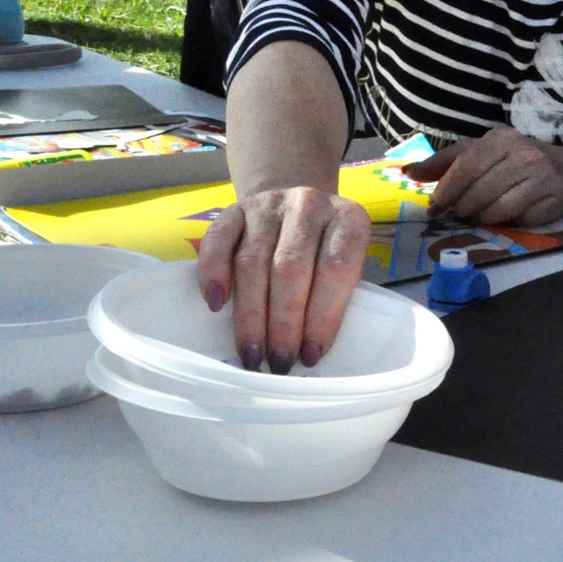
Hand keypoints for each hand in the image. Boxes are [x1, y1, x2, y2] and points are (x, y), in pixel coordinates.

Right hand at [195, 186, 371, 372]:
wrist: (296, 200)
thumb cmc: (326, 246)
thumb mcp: (347, 261)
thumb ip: (336, 294)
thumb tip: (311, 351)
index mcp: (348, 219)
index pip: (337, 268)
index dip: (324, 315)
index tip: (311, 354)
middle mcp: (309, 204)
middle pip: (291, 267)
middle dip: (283, 323)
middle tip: (278, 361)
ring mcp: (269, 204)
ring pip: (253, 261)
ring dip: (250, 314)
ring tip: (252, 352)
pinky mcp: (235, 209)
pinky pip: (218, 240)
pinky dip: (214, 273)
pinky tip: (216, 306)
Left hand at [405, 126, 562, 225]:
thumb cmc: (513, 162)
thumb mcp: (479, 154)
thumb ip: (444, 163)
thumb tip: (408, 172)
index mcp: (500, 139)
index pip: (466, 166)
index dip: (447, 190)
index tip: (435, 207)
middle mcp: (523, 153)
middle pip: (479, 189)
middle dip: (462, 207)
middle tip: (456, 215)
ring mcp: (540, 176)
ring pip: (497, 207)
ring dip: (480, 217)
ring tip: (476, 216)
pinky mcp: (553, 197)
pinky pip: (518, 217)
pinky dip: (504, 222)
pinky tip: (500, 218)